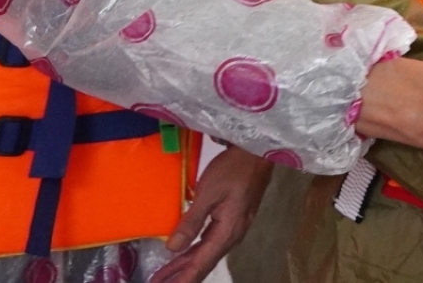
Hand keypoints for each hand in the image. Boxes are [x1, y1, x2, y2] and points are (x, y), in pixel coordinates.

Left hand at [151, 145, 272, 282]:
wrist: (257, 152)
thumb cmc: (233, 170)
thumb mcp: (209, 193)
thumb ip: (191, 222)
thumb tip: (172, 248)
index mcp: (227, 232)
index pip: (201, 263)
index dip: (183, 278)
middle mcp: (232, 234)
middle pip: (204, 262)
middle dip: (181, 275)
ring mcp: (234, 227)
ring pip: (206, 252)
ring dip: (185, 265)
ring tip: (164, 274)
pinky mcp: (232, 219)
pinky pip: (210, 242)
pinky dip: (194, 251)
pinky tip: (184, 253)